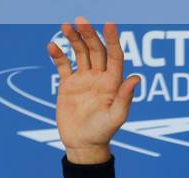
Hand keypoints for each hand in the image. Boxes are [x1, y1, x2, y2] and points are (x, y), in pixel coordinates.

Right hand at [48, 18, 138, 163]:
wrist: (83, 145)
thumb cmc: (103, 133)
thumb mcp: (115, 117)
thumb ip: (124, 98)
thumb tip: (136, 78)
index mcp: (112, 83)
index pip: (114, 56)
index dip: (113, 40)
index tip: (109, 24)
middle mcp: (99, 77)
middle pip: (96, 50)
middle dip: (89, 34)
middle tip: (80, 21)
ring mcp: (83, 79)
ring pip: (80, 53)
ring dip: (74, 39)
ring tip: (66, 26)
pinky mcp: (68, 85)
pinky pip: (63, 65)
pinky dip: (58, 55)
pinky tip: (52, 46)